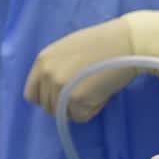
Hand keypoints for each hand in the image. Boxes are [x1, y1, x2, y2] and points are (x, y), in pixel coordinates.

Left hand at [24, 11, 158, 120]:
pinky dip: (92, 109)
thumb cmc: (103, 44)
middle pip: (47, 107)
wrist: (127, 42)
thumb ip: (55, 69)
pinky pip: (80, 116)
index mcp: (42, 61)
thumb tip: (52, 92)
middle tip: (86, 91)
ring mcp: (59, 86)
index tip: (63, 97)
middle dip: (65, 105)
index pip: (31, 94)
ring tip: (95, 89)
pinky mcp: (75, 98)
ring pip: (63, 114)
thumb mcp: (67, 50)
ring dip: (79, 107)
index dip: (48, 99)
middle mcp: (46, 73)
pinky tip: (102, 93)